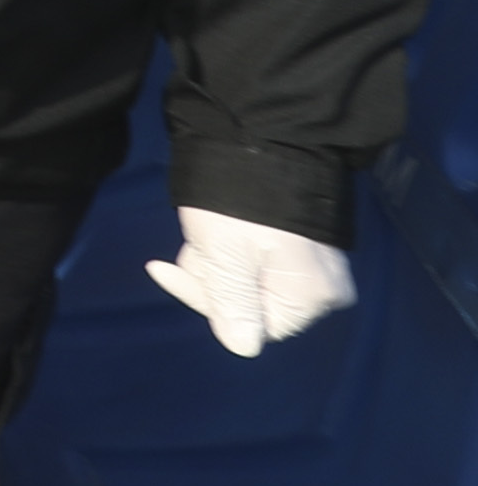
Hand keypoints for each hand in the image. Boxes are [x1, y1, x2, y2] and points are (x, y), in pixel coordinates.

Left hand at [148, 208, 356, 356]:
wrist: (265, 138)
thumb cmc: (243, 202)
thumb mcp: (228, 255)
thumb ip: (234, 303)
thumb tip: (243, 347)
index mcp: (312, 297)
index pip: (249, 325)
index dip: (203, 299)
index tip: (163, 269)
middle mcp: (322, 287)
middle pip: (246, 300)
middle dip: (212, 273)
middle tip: (198, 238)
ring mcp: (313, 262)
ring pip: (245, 276)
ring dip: (215, 256)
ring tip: (207, 225)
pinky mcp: (300, 241)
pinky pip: (255, 256)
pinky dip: (228, 244)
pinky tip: (215, 222)